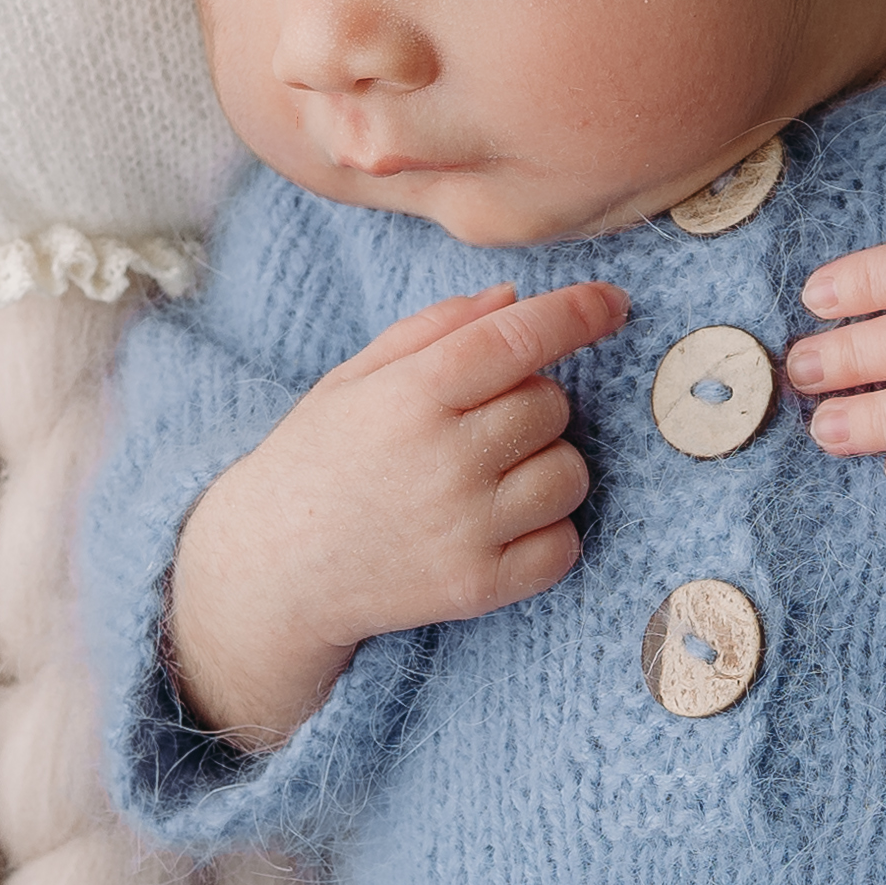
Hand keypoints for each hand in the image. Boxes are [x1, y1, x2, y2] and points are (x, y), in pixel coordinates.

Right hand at [169, 278, 628, 748]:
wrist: (273, 570)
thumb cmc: (317, 460)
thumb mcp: (354, 379)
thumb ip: (434, 330)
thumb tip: (515, 298)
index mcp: (411, 396)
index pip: (520, 338)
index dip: (579, 314)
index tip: (612, 304)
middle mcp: (445, 461)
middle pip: (552, 406)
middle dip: (532, 403)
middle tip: (478, 425)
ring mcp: (467, 529)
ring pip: (570, 474)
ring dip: (545, 467)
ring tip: (487, 478)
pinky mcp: (480, 586)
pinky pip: (564, 544)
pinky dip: (546, 532)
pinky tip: (498, 525)